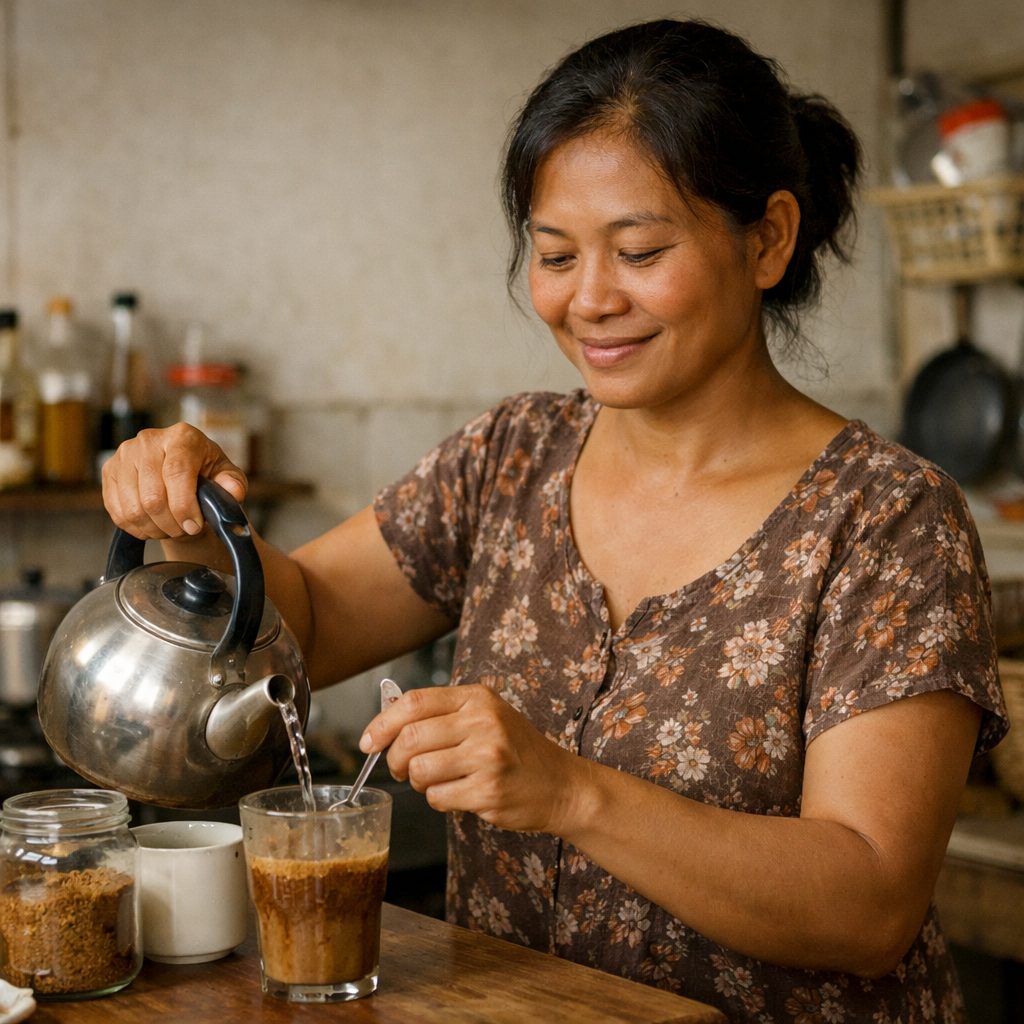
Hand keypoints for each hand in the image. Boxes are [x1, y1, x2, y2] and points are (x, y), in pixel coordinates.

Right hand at [101, 422, 247, 539]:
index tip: (194, 526)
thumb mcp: (226, 476)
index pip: (177, 473)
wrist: (179, 474)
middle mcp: (149, 440)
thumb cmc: (205, 474)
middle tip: (185, 530)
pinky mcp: (108, 471)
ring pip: (134, 508)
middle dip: (172, 523)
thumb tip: (232, 491)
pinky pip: (118, 512)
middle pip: (153, 496)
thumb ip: (233, 483)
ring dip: (155, 528)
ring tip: (170, 527)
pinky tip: (153, 524)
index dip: (185, 506)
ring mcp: (125, 455)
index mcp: (182, 437)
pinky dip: (137, 528)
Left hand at [360, 683, 578, 832]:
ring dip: (419, 782)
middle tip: (402, 768)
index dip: (382, 723)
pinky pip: (438, 798)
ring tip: (439, 780)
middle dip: (395, 760)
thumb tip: (384, 725)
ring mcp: (487, 757)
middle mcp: (482, 722)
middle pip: (410, 738)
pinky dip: (439, 800)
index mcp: (477, 697)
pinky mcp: (488, 791)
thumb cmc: (515, 750)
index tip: (368, 742)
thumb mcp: (484, 715)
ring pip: (420, 771)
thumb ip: (441, 714)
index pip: (413, 703)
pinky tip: (460, 793)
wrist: (560, 784)